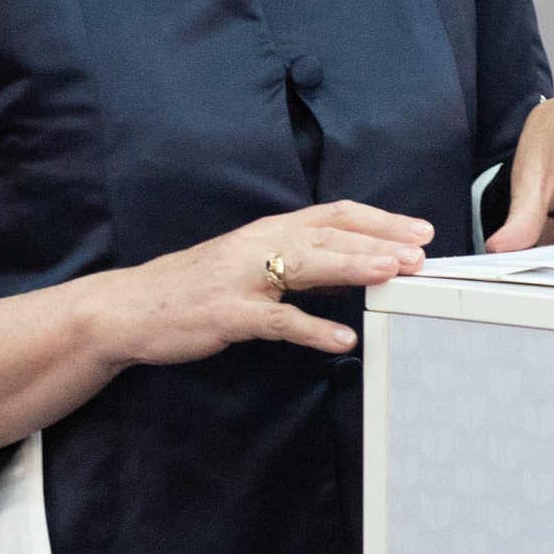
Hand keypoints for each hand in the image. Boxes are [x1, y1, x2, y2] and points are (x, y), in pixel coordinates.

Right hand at [120, 200, 434, 361]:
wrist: (131, 306)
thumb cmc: (197, 287)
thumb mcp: (251, 264)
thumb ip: (298, 264)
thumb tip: (353, 267)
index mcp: (269, 230)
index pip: (334, 214)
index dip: (379, 220)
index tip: (419, 229)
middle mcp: (259, 244)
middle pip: (329, 233)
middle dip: (378, 240)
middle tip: (421, 251)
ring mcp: (242, 278)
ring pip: (307, 265)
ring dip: (353, 267)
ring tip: (392, 274)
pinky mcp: (227, 314)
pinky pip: (276, 321)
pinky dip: (312, 329)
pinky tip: (341, 339)